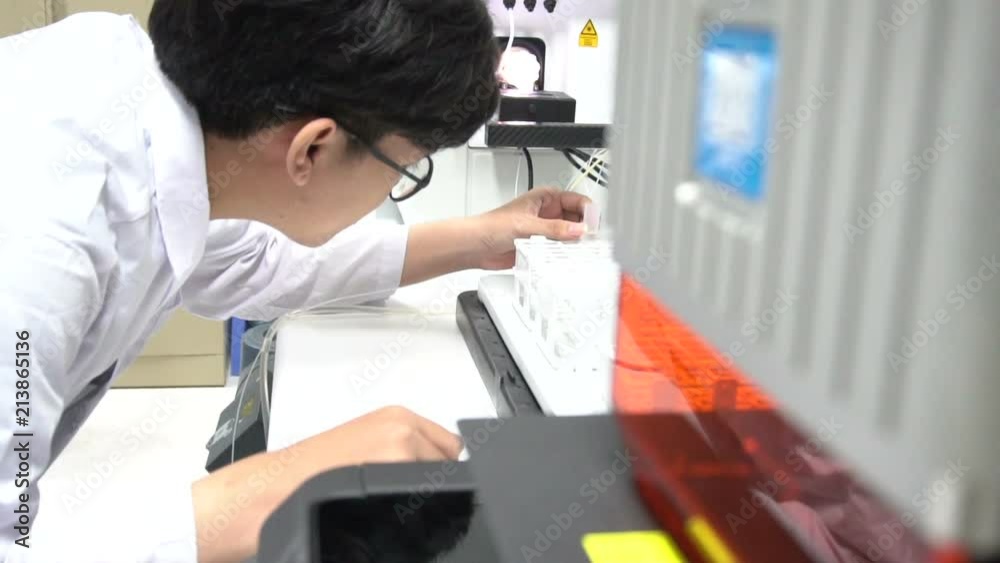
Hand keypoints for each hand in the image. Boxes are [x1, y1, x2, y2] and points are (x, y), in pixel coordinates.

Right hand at [192, 406, 461, 562]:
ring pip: (438, 488)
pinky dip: (410, 514)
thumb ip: (399, 447)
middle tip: (396, 496)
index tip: (424, 480)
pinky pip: (424, 506)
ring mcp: (400, 454)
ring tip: (383, 505)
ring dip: (421, 499)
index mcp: (397, 417)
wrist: (272, 490)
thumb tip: (430, 467)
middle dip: (431, 482)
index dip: (437, 468)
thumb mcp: (362, 443)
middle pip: (448, 466)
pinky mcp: (393, 482)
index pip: (449, 446)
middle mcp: (403, 430)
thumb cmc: (307, 472)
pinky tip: (384, 516)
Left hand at [476, 187, 591, 269]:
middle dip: (584, 229)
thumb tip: (577, 230)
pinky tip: (569, 258)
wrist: (475, 247)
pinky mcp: (542, 246)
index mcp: (546, 198)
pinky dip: (567, 254)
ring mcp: (546, 230)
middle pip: (577, 219)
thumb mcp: (526, 225)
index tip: (591, 226)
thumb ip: (553, 229)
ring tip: (582, 251)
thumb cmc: (491, 227)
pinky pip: (561, 249)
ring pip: (571, 235)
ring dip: (576, 243)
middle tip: (590, 241)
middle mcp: (548, 212)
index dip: (587, 212)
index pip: (577, 200)